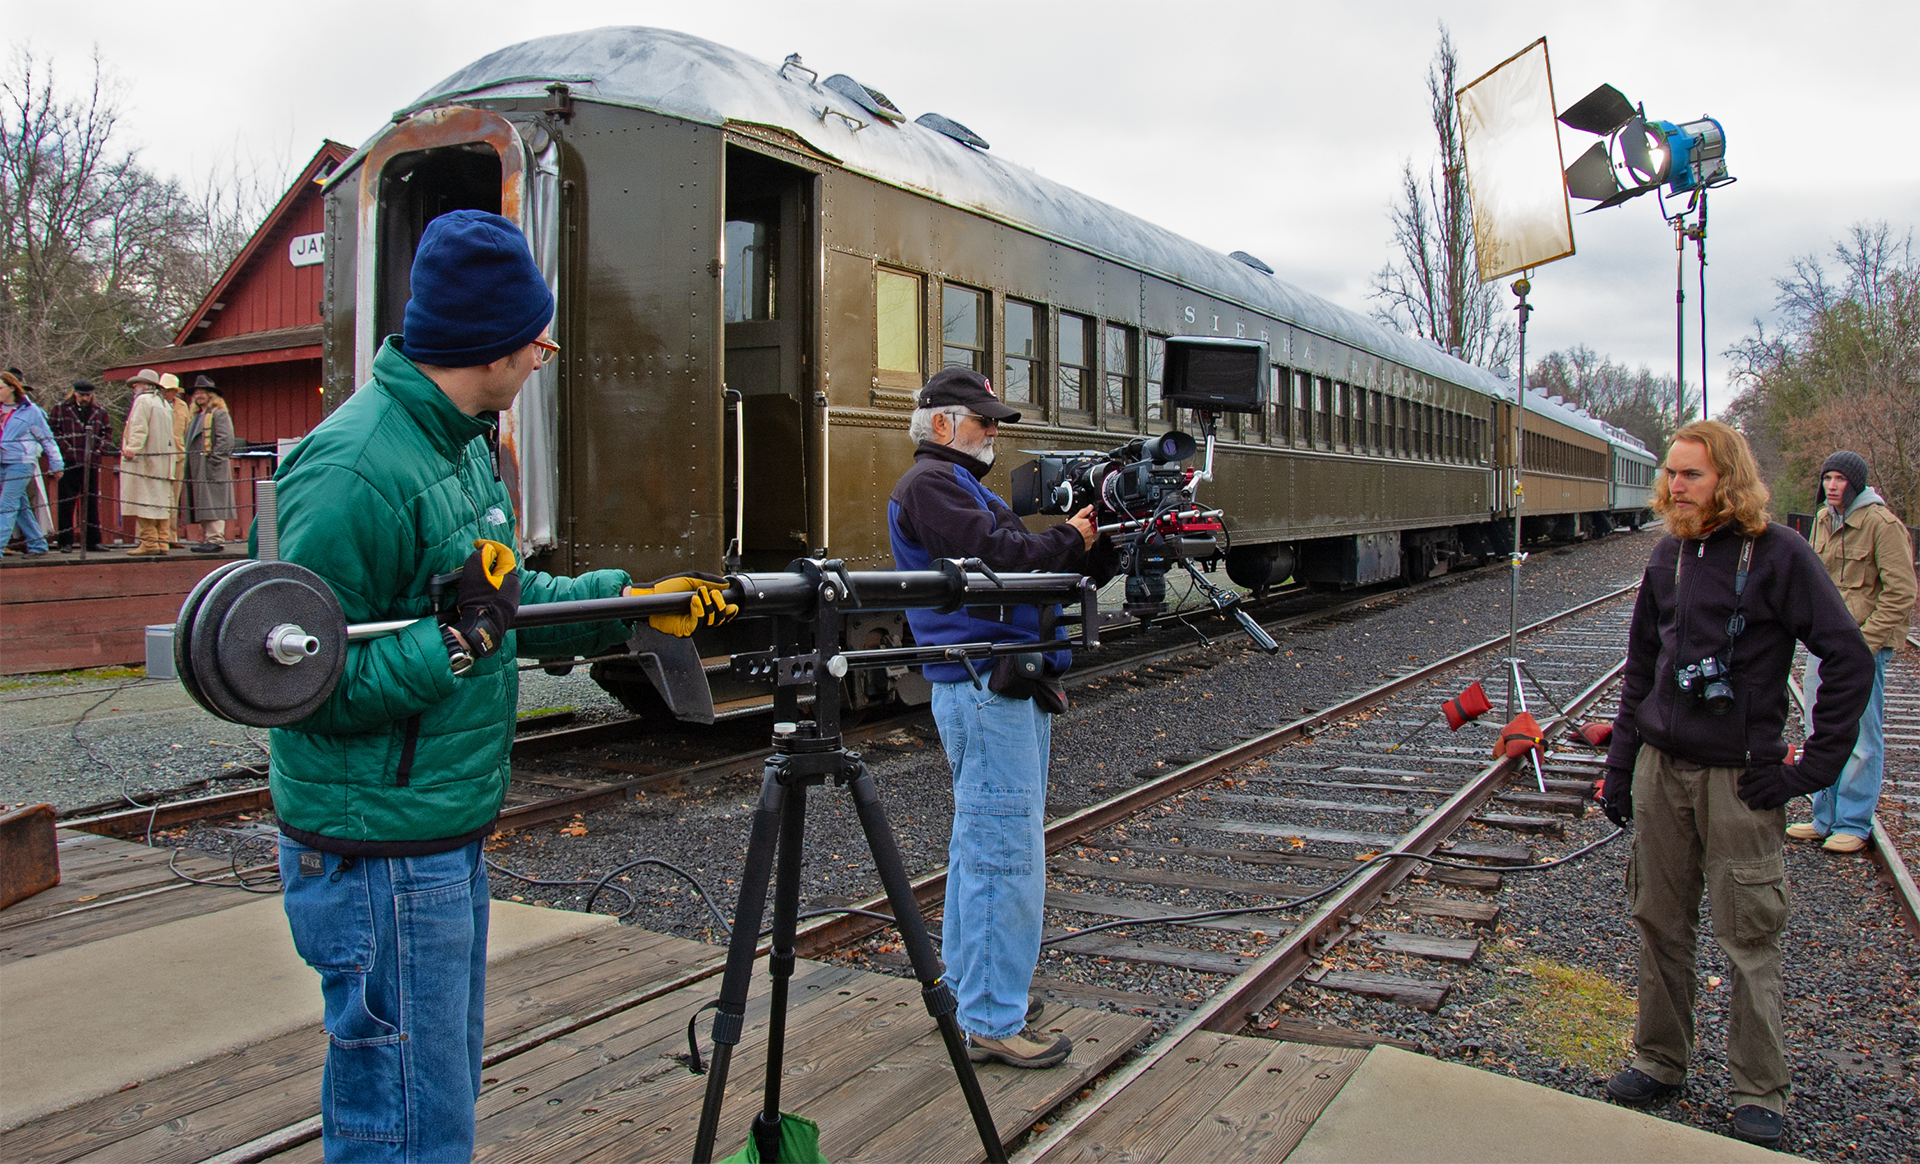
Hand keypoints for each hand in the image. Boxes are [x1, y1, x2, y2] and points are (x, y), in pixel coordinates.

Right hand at [448, 539, 520, 659]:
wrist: (480, 629)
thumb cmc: (478, 600)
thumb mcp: (475, 570)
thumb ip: (481, 555)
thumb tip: (486, 549)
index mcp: (511, 575)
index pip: (504, 552)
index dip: (490, 545)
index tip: (478, 544)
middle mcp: (515, 587)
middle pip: (499, 567)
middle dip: (484, 563)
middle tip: (470, 565)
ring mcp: (510, 600)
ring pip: (496, 581)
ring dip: (482, 577)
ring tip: (466, 581)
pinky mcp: (503, 610)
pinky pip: (493, 594)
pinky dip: (483, 590)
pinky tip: (471, 594)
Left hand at [630, 572, 737, 636]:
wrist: (652, 594)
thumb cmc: (667, 588)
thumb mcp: (691, 579)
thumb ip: (709, 581)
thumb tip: (725, 584)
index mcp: (704, 606)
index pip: (722, 613)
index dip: (730, 611)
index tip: (733, 604)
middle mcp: (700, 617)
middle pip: (720, 619)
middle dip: (720, 605)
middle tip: (713, 594)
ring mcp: (693, 624)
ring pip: (711, 622)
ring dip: (708, 605)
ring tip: (699, 593)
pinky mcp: (685, 630)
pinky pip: (698, 624)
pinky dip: (699, 611)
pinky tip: (695, 601)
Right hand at [1067, 506, 1097, 549]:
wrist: (1066, 541)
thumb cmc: (1070, 530)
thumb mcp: (1076, 517)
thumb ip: (1084, 511)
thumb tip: (1090, 506)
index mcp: (1090, 523)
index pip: (1093, 521)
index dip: (1087, 522)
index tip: (1083, 523)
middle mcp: (1092, 532)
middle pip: (1091, 529)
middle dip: (1086, 529)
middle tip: (1078, 529)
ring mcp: (1090, 539)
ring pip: (1090, 536)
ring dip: (1085, 536)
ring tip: (1077, 535)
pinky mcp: (1088, 546)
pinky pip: (1088, 544)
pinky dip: (1084, 542)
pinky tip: (1078, 540)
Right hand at [1600, 766, 1633, 826]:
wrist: (1620, 767)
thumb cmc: (1623, 780)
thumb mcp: (1625, 794)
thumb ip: (1624, 807)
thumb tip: (1624, 817)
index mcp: (1608, 800)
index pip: (1611, 815)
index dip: (1618, 822)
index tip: (1624, 825)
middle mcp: (1605, 797)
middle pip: (1611, 811)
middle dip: (1618, 816)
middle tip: (1626, 819)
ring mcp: (1607, 792)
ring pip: (1612, 806)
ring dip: (1619, 810)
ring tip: (1627, 811)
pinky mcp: (1609, 789)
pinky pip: (1613, 799)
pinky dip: (1618, 804)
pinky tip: (1624, 802)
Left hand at [1736, 762, 1826, 810]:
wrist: (1807, 776)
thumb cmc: (1792, 773)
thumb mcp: (1779, 769)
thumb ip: (1769, 772)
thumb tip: (1755, 776)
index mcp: (1771, 770)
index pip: (1755, 774)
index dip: (1746, 778)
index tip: (1740, 782)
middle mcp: (1773, 778)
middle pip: (1757, 785)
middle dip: (1747, 791)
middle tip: (1740, 796)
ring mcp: (1779, 786)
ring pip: (1763, 794)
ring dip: (1756, 801)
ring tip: (1751, 806)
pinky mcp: (1785, 794)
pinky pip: (1774, 801)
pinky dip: (1769, 805)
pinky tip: (1766, 807)